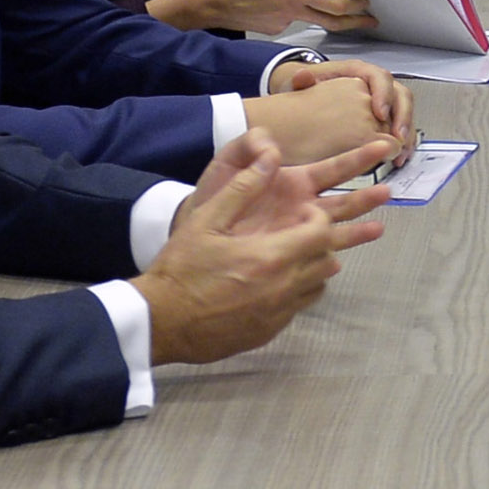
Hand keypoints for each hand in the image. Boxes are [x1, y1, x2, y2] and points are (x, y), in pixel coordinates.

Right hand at [138, 136, 378, 363]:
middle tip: (296, 232)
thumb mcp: (206, 220)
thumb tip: (270, 157)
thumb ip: (242, 188)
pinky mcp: (270, 331)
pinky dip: (296, 292)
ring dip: (311, 268)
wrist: (162, 322)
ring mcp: (279, 313)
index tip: (302, 214)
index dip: (318, 219)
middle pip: (327, 259)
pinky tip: (270, 283)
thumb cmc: (181, 269)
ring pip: (318, 285)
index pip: (322, 232)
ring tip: (286, 257)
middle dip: (318, 242)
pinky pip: (299, 307)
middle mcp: (283, 287)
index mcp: (271, 256)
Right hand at [150, 0, 374, 40]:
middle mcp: (292, 11)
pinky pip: (291, 21)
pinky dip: (296, 13)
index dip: (354, 7)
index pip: (334, 5)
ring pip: (311, 20)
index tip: (366, 3)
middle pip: (332, 22)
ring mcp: (282, 23)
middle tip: (370, 19)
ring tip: (337, 8)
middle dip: (354, 22)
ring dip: (325, 15)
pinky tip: (288, 3)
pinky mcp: (272, 29)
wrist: (209, 2)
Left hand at [242, 61, 410, 166]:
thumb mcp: (299, 83)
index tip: (380, 114)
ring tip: (401, 153)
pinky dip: (402, 142)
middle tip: (397, 137)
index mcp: (358, 72)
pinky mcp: (384, 119)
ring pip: (405, 112)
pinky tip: (398, 157)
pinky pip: (400, 127)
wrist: (304, 95)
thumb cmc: (306, 89)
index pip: (379, 77)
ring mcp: (382, 101)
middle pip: (400, 94)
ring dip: (406, 133)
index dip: (384, 95)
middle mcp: (375, 85)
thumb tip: (302, 77)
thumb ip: (301, 81)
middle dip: (402, 116)